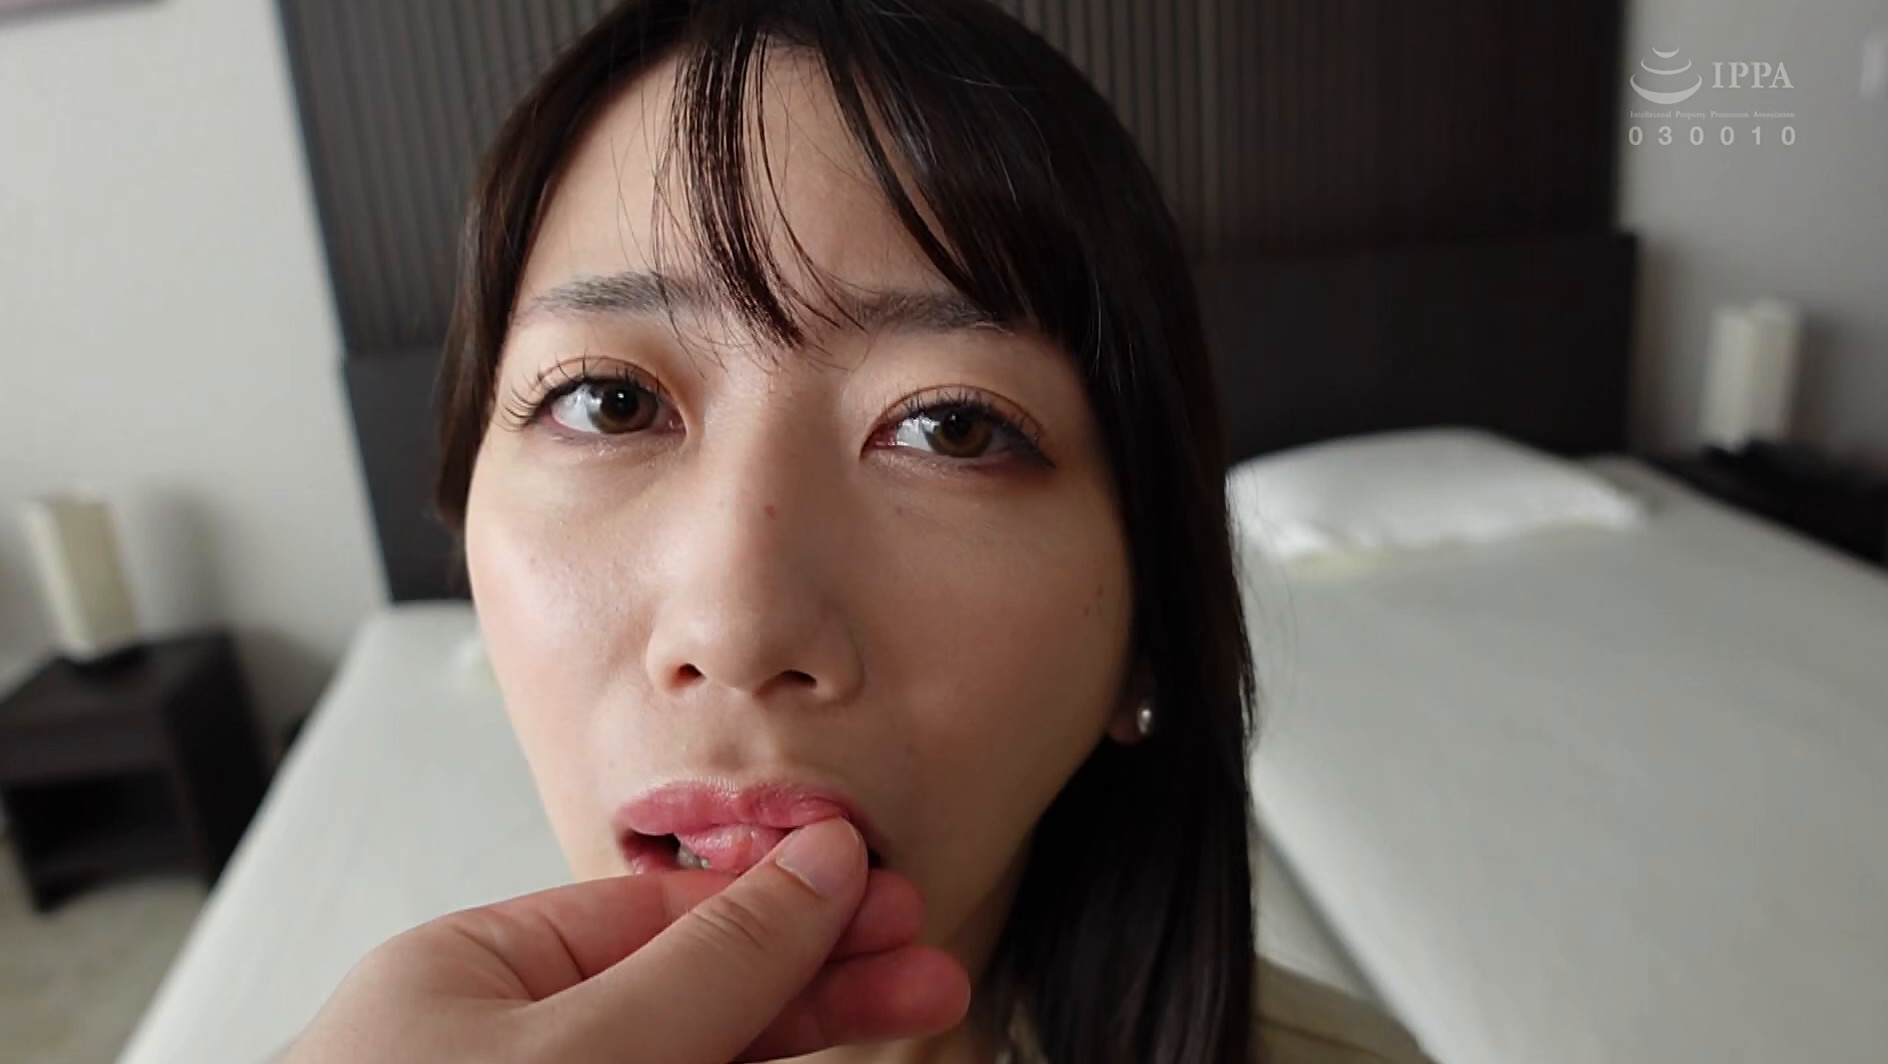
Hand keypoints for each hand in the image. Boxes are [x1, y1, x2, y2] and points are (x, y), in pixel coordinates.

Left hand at [282, 819, 971, 1062]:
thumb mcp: (574, 1052)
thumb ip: (704, 963)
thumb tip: (810, 868)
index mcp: (468, 979)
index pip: (654, 912)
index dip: (780, 901)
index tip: (878, 897)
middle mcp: (504, 1052)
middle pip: (695, 991)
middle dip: (819, 978)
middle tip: (925, 970)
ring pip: (701, 1063)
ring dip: (806, 1038)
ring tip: (917, 1012)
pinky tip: (820, 1060)